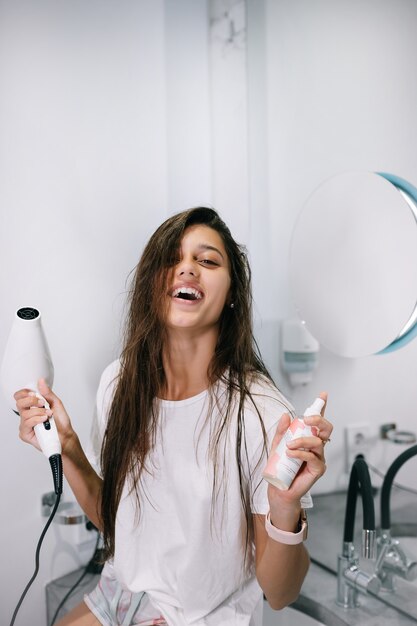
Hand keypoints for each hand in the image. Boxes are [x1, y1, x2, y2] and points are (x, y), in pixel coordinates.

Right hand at [14, 378, 72, 452]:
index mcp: (33, 406)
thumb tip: (41, 381)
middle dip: (32, 401)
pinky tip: (44, 421)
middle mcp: (27, 414)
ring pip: (24, 414)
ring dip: (39, 412)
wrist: (65, 436)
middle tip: (42, 403)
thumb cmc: (61, 422)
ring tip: (48, 415)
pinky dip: (36, 420)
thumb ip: (47, 393)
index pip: (20, 396)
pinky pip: (26, 424)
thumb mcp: (56, 403)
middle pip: (19, 403)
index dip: (25, 393)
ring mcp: (25, 424)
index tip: (34, 393)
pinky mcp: (25, 434)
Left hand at [267, 392, 332, 523]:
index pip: (317, 421)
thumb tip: (286, 415)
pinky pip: (313, 457)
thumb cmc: (280, 467)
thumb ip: (282, 431)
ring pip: (318, 442)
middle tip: (306, 419)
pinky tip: (291, 454)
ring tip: (289, 446)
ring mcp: (319, 457)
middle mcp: (317, 446)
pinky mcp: (318, 469)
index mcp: (308, 438)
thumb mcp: (277, 445)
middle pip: (326, 428)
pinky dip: (301, 453)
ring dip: (302, 440)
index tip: (323, 395)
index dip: (322, 407)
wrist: (279, 489)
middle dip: (318, 419)